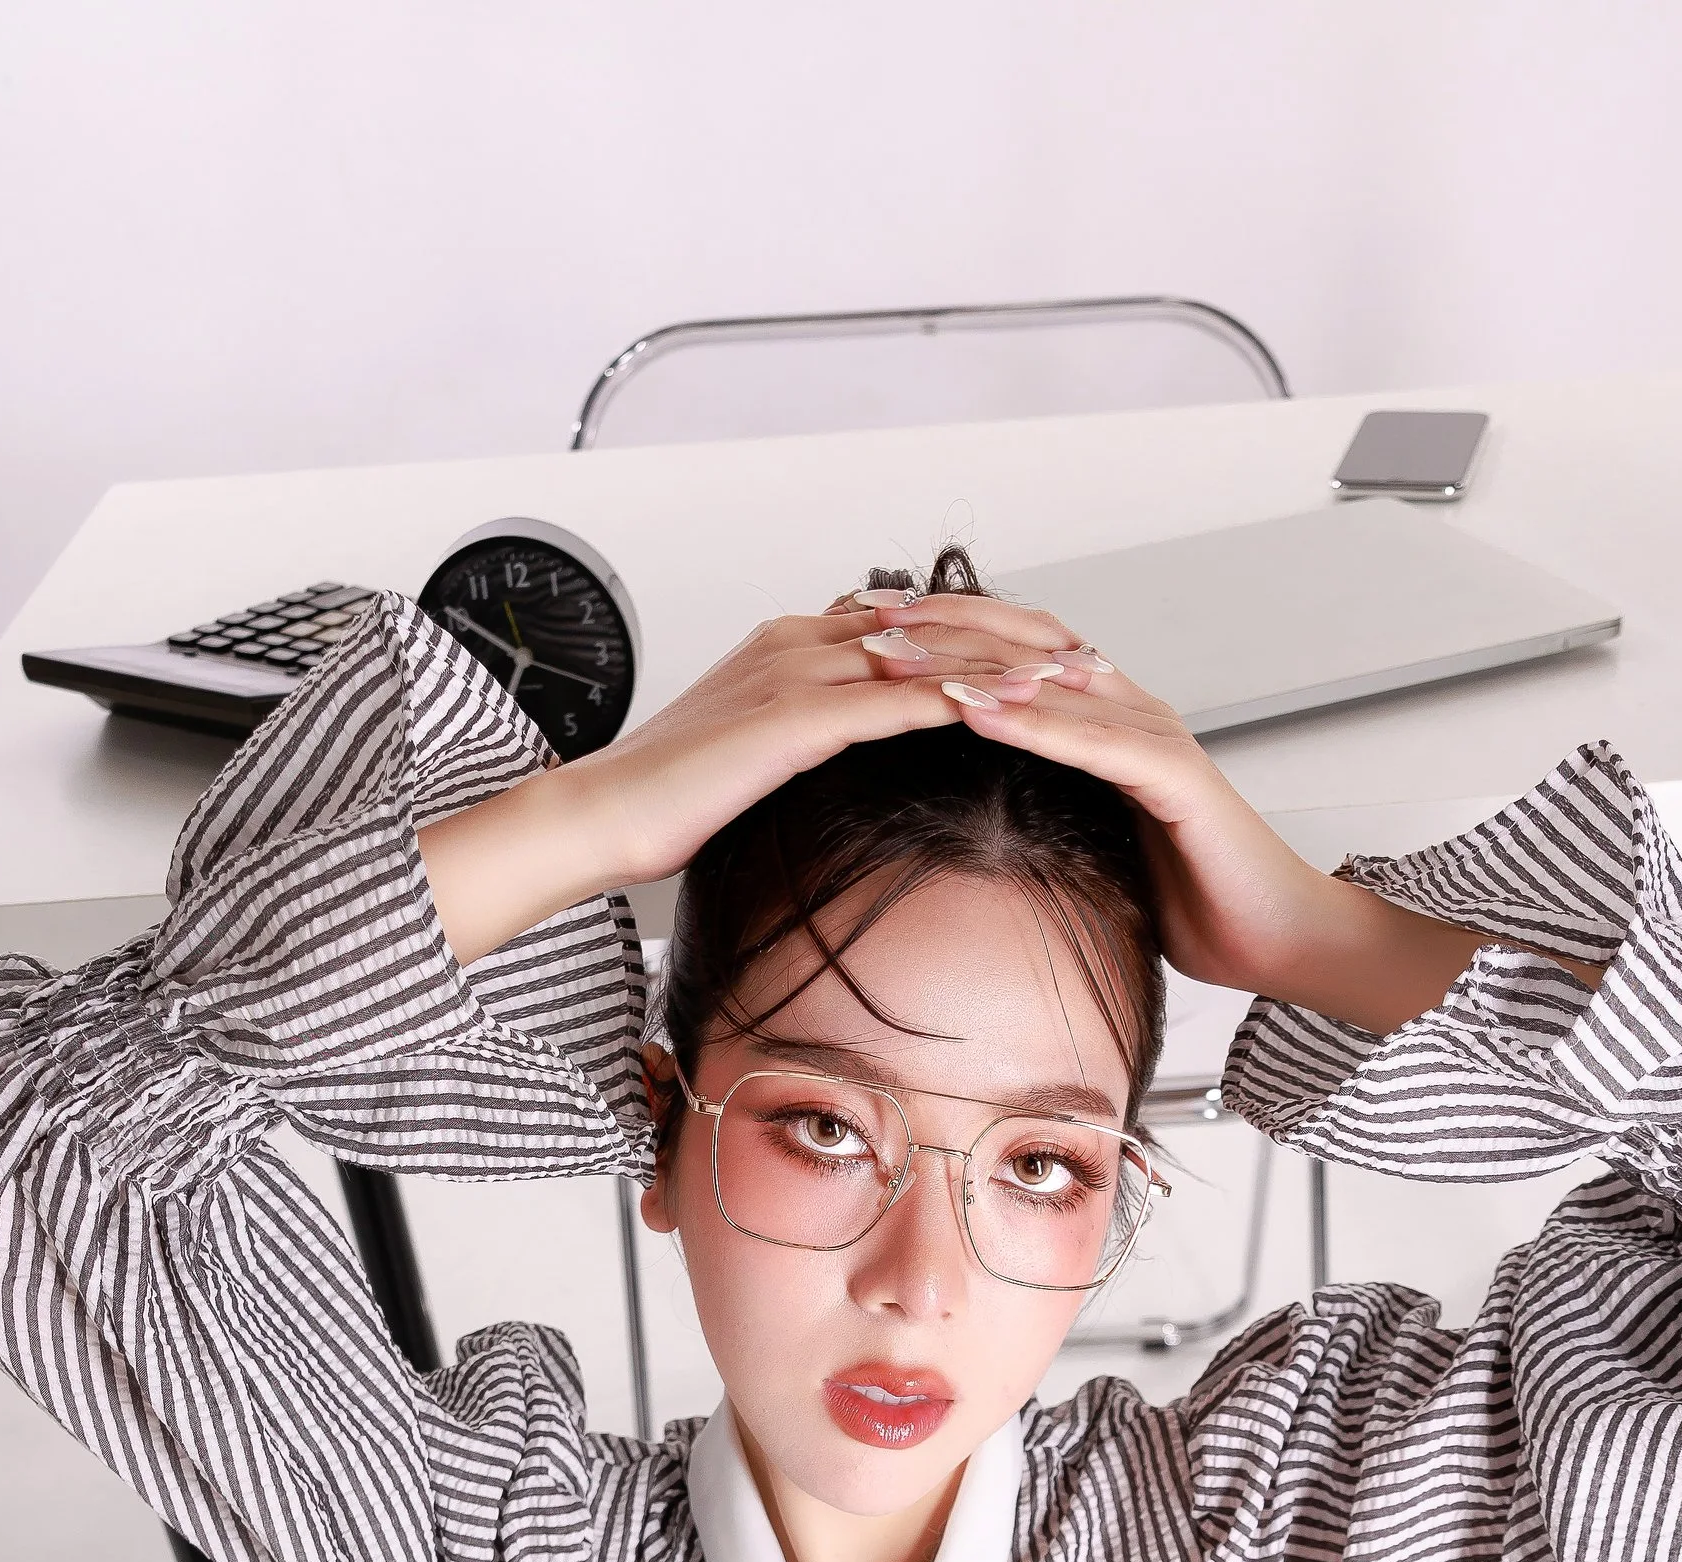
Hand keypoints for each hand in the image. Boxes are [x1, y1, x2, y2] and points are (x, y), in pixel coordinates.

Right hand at [418, 589, 1091, 965]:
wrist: (597, 817)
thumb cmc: (662, 806)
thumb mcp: (745, 764)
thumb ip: (797, 747)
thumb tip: (838, 772)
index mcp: (787, 648)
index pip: (904, 625)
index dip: (976, 636)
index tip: (1039, 656)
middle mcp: (796, 643)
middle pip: (929, 623)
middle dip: (1011, 637)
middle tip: (1083, 654)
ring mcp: (794, 674)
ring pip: (923, 653)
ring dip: (1003, 665)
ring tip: (1071, 681)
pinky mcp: (791, 719)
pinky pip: (892, 701)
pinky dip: (958, 704)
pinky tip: (1010, 716)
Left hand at [916, 641, 1498, 1032]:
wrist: (1274, 937)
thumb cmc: (1193, 898)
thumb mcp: (1095, 846)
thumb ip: (1044, 815)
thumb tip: (972, 827)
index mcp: (1105, 720)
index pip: (1014, 652)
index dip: (944, 634)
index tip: (867, 633)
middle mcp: (1129, 709)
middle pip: (1022, 645)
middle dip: (940, 631)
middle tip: (865, 624)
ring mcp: (1154, 735)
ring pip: (1048, 680)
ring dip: (967, 666)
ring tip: (897, 658)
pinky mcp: (1174, 776)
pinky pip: (1093, 739)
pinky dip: (1031, 722)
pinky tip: (976, 711)